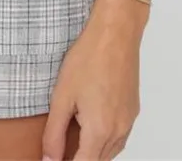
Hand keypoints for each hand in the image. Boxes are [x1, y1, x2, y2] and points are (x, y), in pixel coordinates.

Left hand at [42, 0, 147, 160]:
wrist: (115, 33)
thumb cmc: (89, 57)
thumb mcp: (62, 96)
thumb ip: (54, 134)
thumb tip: (49, 159)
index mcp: (100, 131)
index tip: (53, 160)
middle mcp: (118, 131)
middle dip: (79, 158)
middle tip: (60, 148)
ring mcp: (128, 121)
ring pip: (110, 152)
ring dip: (93, 152)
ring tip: (73, 140)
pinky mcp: (133, 111)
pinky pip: (119, 138)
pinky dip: (104, 141)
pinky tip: (92, 127)